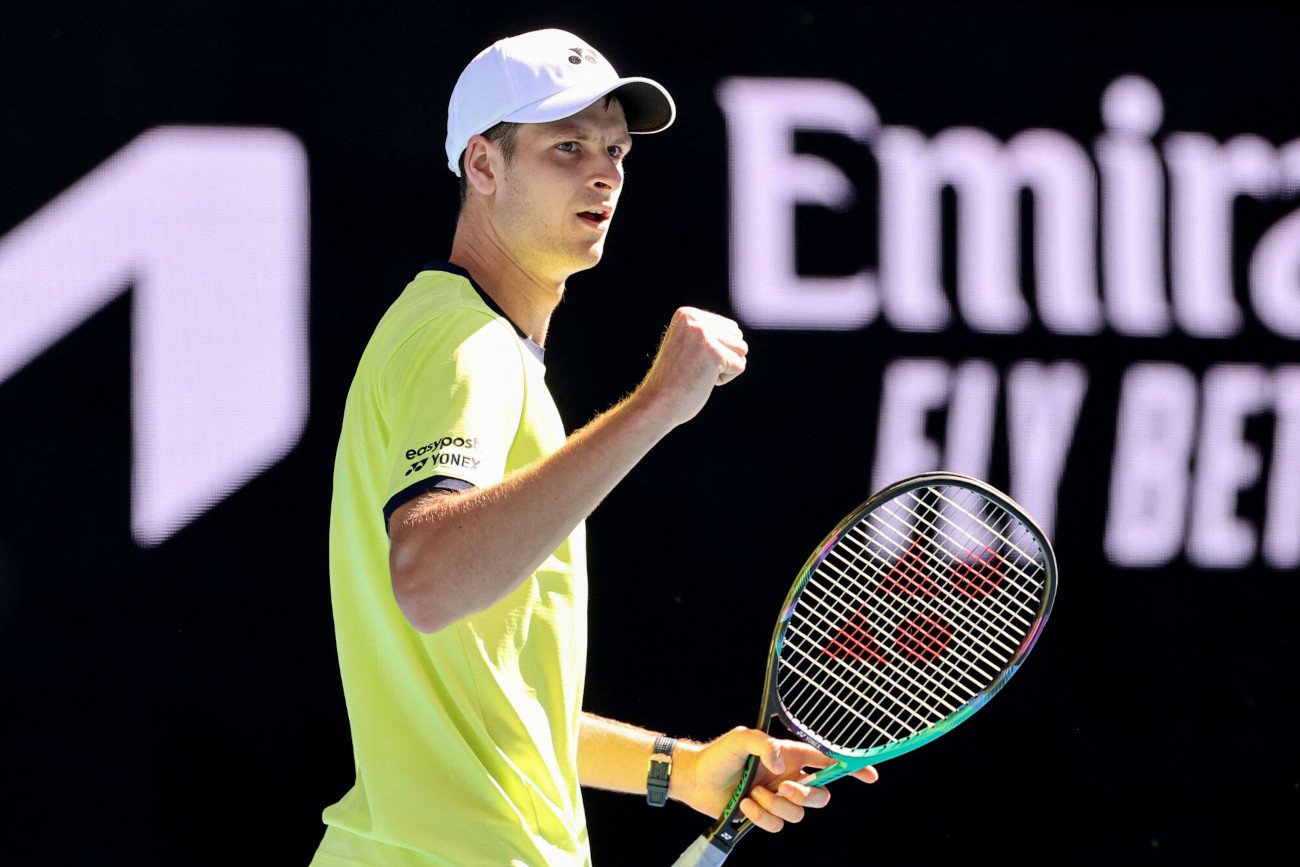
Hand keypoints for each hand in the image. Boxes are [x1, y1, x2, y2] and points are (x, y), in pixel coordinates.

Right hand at [632, 307, 747, 428]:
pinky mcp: (714, 354)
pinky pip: (740, 366)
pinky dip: (725, 378)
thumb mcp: (688, 345)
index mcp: (687, 314)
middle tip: (696, 368)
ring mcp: (704, 335)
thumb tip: (737, 331)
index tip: (691, 359)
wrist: (656, 403)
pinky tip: (703, 381)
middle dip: (724, 356)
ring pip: (742, 349)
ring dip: (725, 367)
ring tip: (699, 373)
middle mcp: (694, 319)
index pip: (729, 327)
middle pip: (737, 336)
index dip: (717, 349)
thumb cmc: (674, 379)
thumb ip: (707, 333)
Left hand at [671, 727, 878, 832]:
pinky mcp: (766, 816)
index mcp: (790, 756)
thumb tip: (781, 764)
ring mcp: (778, 798)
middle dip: (806, 796)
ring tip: (753, 793)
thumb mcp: (742, 739)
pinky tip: (745, 805)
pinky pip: (779, 826)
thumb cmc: (720, 754)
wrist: (697, 780)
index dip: (852, 768)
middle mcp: (789, 777)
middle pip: (821, 795)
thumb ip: (764, 745)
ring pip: (799, 813)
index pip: (829, 761)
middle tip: (782, 788)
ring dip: (775, 805)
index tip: (871, 776)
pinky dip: (763, 817)